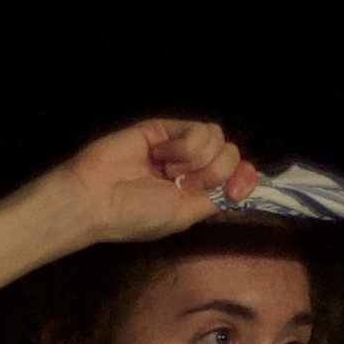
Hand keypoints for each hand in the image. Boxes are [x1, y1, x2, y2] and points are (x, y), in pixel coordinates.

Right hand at [55, 117, 259, 246]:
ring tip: (168, 170)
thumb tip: (245, 179)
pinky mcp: (165, 128)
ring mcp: (179, 146)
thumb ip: (216, 196)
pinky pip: (197, 129)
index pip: (238, 175)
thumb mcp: (185, 214)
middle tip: (182, 184)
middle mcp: (191, 168)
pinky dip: (184, 146)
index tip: (233, 190)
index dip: (244, 177)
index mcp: (197, 192)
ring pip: (217, 138)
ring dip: (196, 159)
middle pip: (230, 155)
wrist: (99, 197)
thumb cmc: (136, 214)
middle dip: (212, 173)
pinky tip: (161, 155)